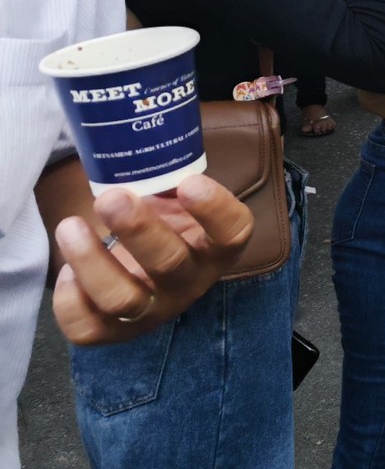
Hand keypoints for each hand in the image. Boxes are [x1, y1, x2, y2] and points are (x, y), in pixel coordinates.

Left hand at [52, 176, 253, 344]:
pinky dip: (70, 298)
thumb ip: (170, 176)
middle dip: (138, 230)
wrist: (145, 265)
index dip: (214, 210)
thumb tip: (141, 136)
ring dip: (91, 261)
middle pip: (169, 264)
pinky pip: (87, 328)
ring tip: (70, 227)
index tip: (189, 182)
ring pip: (123, 300)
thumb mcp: (177, 199)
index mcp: (215, 247)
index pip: (232, 233)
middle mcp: (189, 282)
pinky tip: (68, 270)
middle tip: (111, 197)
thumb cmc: (164, 222)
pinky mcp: (113, 331)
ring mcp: (151, 311)